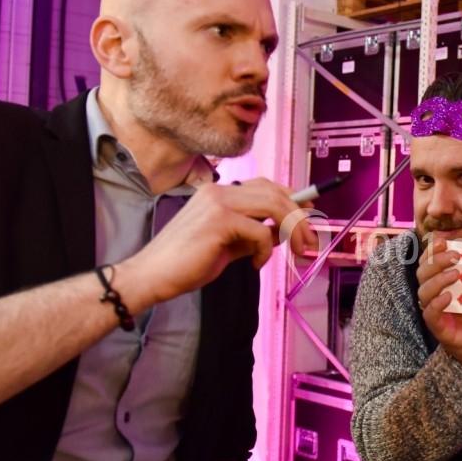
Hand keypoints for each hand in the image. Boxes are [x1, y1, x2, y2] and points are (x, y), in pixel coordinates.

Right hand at [119, 178, 317, 305]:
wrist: (152, 275)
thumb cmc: (186, 263)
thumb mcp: (229, 245)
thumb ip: (253, 234)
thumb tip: (283, 232)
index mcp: (219, 192)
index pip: (266, 185)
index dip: (292, 199)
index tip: (309, 216)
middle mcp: (219, 191)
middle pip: (275, 192)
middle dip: (299, 217)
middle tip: (309, 243)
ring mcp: (218, 202)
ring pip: (274, 205)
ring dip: (292, 230)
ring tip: (295, 252)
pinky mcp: (218, 220)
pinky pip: (260, 231)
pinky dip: (265, 251)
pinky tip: (255, 265)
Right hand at [416, 235, 461, 376]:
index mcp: (441, 281)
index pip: (429, 261)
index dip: (432, 249)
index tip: (444, 240)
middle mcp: (433, 293)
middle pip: (423, 272)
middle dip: (437, 260)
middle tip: (456, 256)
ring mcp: (433, 310)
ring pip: (423, 290)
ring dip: (438, 279)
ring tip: (456, 274)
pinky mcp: (437, 326)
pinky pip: (430, 312)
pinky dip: (437, 302)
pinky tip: (449, 297)